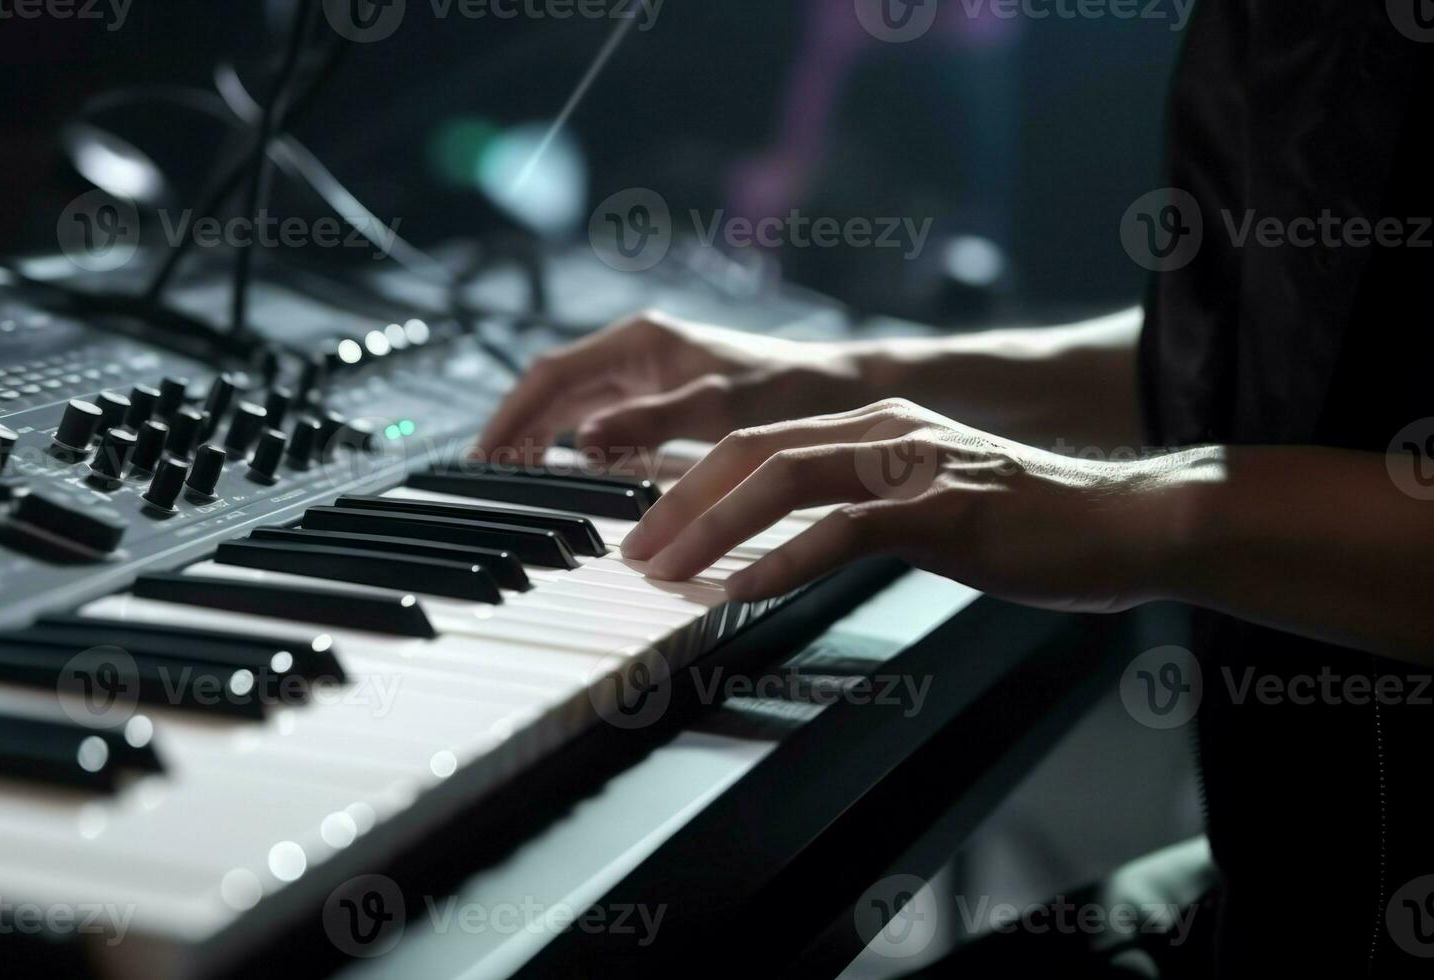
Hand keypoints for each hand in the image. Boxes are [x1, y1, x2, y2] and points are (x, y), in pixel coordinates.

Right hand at [475, 311, 870, 464]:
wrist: (845, 389)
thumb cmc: (790, 388)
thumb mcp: (719, 406)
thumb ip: (650, 422)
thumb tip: (583, 442)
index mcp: (640, 341)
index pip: (552, 375)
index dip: (512, 416)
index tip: (482, 457)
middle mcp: (638, 355)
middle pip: (556, 393)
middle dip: (518, 431)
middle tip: (485, 480)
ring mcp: (651, 378)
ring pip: (578, 410)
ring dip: (544, 442)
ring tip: (512, 483)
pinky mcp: (668, 405)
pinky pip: (608, 427)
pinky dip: (582, 452)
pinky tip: (572, 479)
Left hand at [622, 399, 1193, 609]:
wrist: (1128, 522)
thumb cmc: (1031, 525)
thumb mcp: (932, 502)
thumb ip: (865, 507)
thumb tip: (795, 544)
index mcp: (876, 425)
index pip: (757, 441)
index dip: (690, 482)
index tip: (646, 527)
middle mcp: (886, 429)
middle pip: (751, 450)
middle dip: (678, 501)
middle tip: (632, 552)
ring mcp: (916, 464)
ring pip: (785, 479)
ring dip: (711, 527)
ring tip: (664, 572)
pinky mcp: (945, 510)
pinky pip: (844, 530)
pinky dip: (783, 561)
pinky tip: (742, 592)